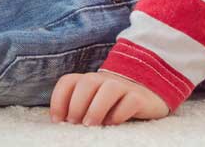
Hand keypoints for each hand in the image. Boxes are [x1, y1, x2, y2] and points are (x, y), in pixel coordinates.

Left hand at [49, 71, 169, 125]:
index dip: (58, 99)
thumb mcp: (92, 103)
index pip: (68, 81)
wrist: (147, 95)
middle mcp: (104, 80)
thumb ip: (78, 107)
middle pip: (87, 82)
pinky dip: (119, 113)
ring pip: (109, 89)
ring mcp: (123, 87)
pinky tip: (112, 124)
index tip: (57, 120)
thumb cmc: (111, 104)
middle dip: (77, 104)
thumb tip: (63, 122)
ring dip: (96, 108)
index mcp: (88, 80)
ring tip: (90, 125)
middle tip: (74, 123)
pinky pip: (130, 101)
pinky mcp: (139, 98)